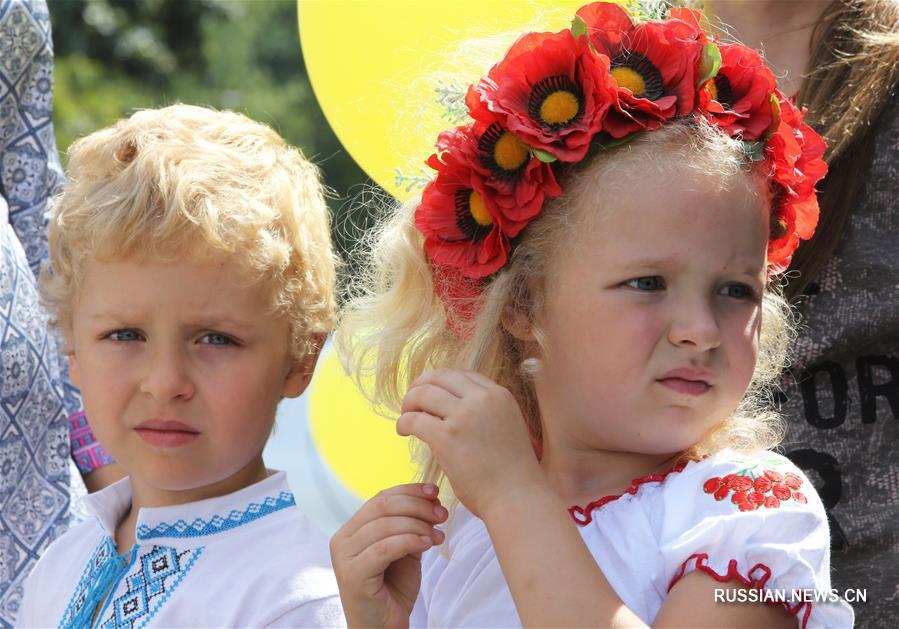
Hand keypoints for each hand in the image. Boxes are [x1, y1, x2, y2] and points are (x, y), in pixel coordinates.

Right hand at [330, 483, 447, 627]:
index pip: (380, 498)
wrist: (383, 628)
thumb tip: (430, 498)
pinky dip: (410, 541)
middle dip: (416, 506)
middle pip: (382, 507)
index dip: (409, 491)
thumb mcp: (403, 549)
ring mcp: (344, 557)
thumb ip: (410, 525)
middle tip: (441, 514)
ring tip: (437, 535)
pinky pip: (385, 549)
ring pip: (385, 526)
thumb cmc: (393, 590)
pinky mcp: (353, 575)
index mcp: (352, 529)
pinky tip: (428, 544)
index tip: (434, 492)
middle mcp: (342, 539)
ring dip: (418, 525)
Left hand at [398, 369, 545, 518]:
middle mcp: (482, 399)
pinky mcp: (447, 436)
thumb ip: (486, 413)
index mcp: (499, 395)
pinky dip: (403, 423)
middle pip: (439, 376)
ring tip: (406, 417)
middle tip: (411, 401)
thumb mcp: (507, 427)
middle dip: (420, 386)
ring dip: (409, 403)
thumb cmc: (512, 472)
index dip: (440, 382)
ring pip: (423, 393)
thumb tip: (455, 408)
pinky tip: (403, 432)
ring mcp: (464, 416)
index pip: (461, 375)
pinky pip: (414, 419)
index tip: (430, 395)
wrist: (517, 497)